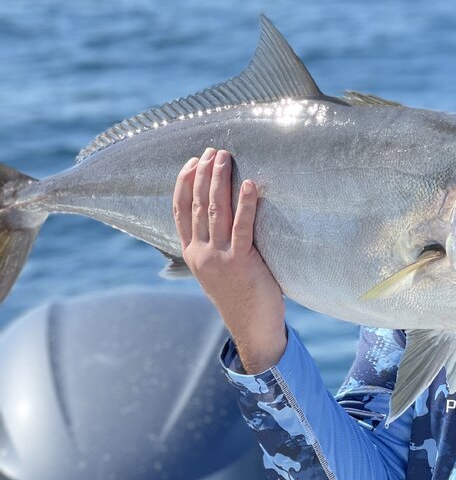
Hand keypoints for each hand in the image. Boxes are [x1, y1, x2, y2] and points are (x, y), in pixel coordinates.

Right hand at [173, 147, 287, 372]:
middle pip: (198, 205)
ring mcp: (219, 258)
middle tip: (213, 150)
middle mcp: (200, 253)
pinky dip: (245, 203)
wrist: (252, 328)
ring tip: (225, 157)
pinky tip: (249, 185)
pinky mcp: (241, 262)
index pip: (180, 211)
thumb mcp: (218, 270)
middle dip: (204, 174)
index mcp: (191, 254)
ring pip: (215, 211)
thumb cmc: (241, 296)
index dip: (184, 184)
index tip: (192, 161)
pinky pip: (242, 227)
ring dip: (219, 181)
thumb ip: (215, 247)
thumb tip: (225, 217)